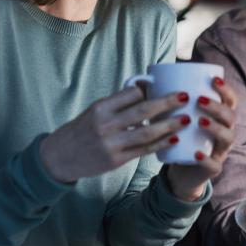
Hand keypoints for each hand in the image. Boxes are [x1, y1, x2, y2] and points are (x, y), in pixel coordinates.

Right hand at [40, 86, 189, 183]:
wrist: (59, 157)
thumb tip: (145, 89)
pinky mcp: (116, 160)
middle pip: (143, 111)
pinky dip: (161, 144)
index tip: (164, 85)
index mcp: (100, 107)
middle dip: (167, 103)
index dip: (149, 89)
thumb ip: (117, 104)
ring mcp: (111, 144)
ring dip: (169, 125)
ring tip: (186, 118)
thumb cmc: (80, 130)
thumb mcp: (93, 111)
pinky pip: (143, 151)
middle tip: (185, 97)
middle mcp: (105, 124)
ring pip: (147, 133)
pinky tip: (175, 139)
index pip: (130, 93)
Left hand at [166, 76, 237, 200]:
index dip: (226, 89)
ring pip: (228, 138)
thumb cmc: (180, 137)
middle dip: (217, 107)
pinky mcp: (212, 168)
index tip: (213, 79)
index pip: (230, 100)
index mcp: (219, 117)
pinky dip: (206, 159)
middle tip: (199, 100)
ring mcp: (220, 151)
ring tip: (199, 121)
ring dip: (215, 127)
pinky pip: (214, 164)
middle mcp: (225, 132)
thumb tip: (145, 79)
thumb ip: (167, 101)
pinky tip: (196, 153)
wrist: (182, 170)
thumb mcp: (176, 117)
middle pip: (231, 117)